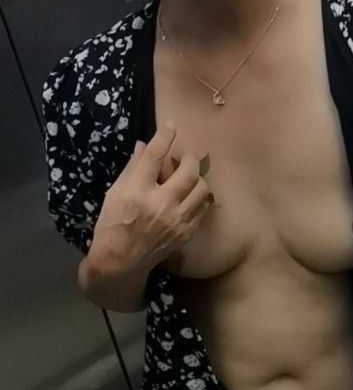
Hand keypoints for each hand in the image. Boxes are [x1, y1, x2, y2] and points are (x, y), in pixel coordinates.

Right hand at [91, 124, 211, 270]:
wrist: (120, 262)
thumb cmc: (112, 225)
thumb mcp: (114, 193)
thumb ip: (132, 168)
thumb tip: (143, 144)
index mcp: (137, 192)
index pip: (155, 155)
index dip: (164, 136)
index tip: (171, 126)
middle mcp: (160, 204)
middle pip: (188, 170)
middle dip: (188, 157)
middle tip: (182, 157)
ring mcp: (177, 219)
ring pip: (202, 188)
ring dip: (197, 177)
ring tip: (188, 177)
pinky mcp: (186, 232)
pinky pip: (203, 207)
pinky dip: (199, 197)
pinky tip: (190, 195)